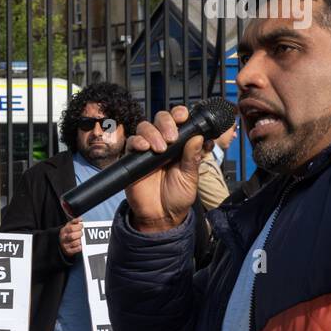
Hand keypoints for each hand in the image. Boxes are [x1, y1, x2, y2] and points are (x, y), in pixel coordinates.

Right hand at [59, 218, 83, 256]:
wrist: (61, 244)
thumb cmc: (68, 233)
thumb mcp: (69, 226)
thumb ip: (74, 222)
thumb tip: (80, 219)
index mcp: (64, 230)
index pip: (71, 228)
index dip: (78, 226)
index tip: (82, 226)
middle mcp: (63, 238)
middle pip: (72, 236)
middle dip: (80, 234)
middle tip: (82, 233)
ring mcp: (65, 245)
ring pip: (75, 243)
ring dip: (81, 240)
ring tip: (82, 239)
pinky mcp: (68, 251)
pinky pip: (76, 249)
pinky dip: (80, 247)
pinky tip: (81, 244)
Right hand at [124, 106, 200, 232]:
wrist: (160, 216)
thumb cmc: (178, 196)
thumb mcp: (191, 177)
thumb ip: (194, 157)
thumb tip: (199, 137)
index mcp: (180, 145)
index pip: (179, 121)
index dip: (180, 114)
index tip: (184, 117)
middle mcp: (163, 143)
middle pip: (161, 119)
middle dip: (166, 122)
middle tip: (172, 137)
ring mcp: (147, 149)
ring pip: (145, 127)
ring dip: (152, 133)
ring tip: (160, 149)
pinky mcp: (133, 158)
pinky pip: (131, 141)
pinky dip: (137, 141)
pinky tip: (145, 148)